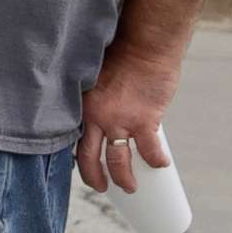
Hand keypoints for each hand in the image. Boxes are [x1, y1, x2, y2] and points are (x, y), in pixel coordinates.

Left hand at [77, 43, 180, 192]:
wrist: (144, 45)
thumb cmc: (121, 53)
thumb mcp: (94, 73)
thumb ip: (93, 94)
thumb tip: (96, 109)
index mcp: (81, 104)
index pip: (70, 137)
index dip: (74, 155)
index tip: (78, 164)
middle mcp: (95, 116)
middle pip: (88, 158)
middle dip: (94, 177)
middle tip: (101, 186)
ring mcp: (119, 121)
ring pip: (118, 162)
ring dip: (124, 179)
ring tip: (130, 187)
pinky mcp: (144, 122)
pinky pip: (150, 152)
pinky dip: (156, 161)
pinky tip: (161, 164)